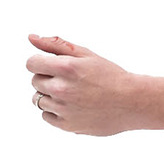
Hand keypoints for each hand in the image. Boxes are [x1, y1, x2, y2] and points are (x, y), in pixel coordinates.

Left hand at [25, 34, 145, 135]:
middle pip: (35, 81)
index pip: (31, 64)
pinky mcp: (67, 125)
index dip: (41, 63)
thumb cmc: (110, 76)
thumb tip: (31, 38)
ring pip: (38, 100)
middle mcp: (61, 89)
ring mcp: (63, 109)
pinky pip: (46, 116)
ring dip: (50, 95)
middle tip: (71, 81)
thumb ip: (55, 45)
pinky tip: (73, 106)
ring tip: (73, 94)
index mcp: (66, 68)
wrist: (132, 102)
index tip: (54, 67)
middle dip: (48, 79)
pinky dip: (55, 111)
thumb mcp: (86, 55)